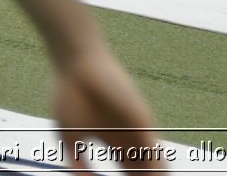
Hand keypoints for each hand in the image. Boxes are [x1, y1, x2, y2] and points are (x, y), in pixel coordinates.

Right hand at [51, 46, 158, 173]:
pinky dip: (153, 173)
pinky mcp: (143, 122)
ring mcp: (139, 131)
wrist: (75, 63)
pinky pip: (155, 154)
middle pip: (145, 175)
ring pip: (157, 168)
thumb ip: (79, 167)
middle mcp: (131, 140)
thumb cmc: (69, 95)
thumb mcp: (70, 139)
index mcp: (116, 144)